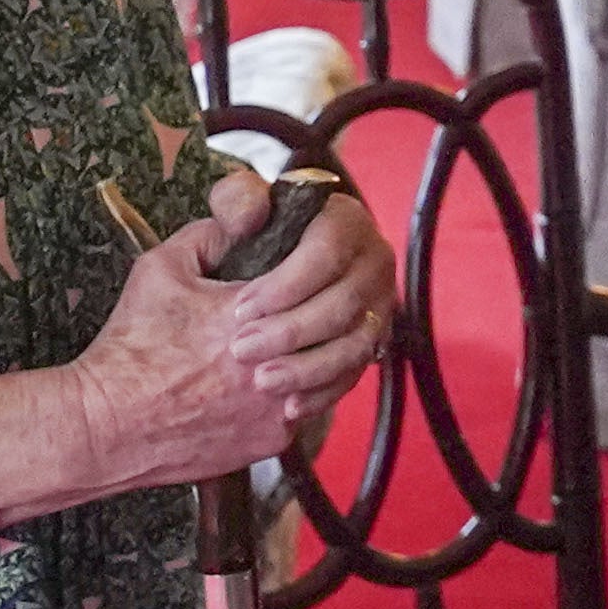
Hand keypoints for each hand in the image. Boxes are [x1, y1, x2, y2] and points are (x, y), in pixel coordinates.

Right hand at [0, 180, 389, 519]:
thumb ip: (213, 233)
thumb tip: (252, 215)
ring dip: (328, 349)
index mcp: (251, 311)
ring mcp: (278, 406)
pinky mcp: (274, 440)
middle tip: (314, 296)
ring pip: (337, 369)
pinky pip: (311, 407)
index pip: (317, 272)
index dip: (310, 266)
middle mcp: (274, 362)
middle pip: (336, 322)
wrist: (108, 422)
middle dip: (326, 304)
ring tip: (306, 335)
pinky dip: (305, 390)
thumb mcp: (162, 267)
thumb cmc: (131, 344)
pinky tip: (284, 375)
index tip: (295, 267)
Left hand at [200, 164, 395, 409]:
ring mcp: (377, 305)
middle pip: (345, 301)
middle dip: (292, 331)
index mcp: (343, 220)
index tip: (241, 309)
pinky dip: (322, 392)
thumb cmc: (237, 248)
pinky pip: (356, 374)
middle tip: (241, 350)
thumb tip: (254, 214)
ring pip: (355, 343)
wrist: (255, 283)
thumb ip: (235, 203)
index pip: (329, 249)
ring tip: (261, 381)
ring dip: (307, 367)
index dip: (287, 284)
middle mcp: (371, 261)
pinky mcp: (371, 343)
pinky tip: (288, 404)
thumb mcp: (230, 212)